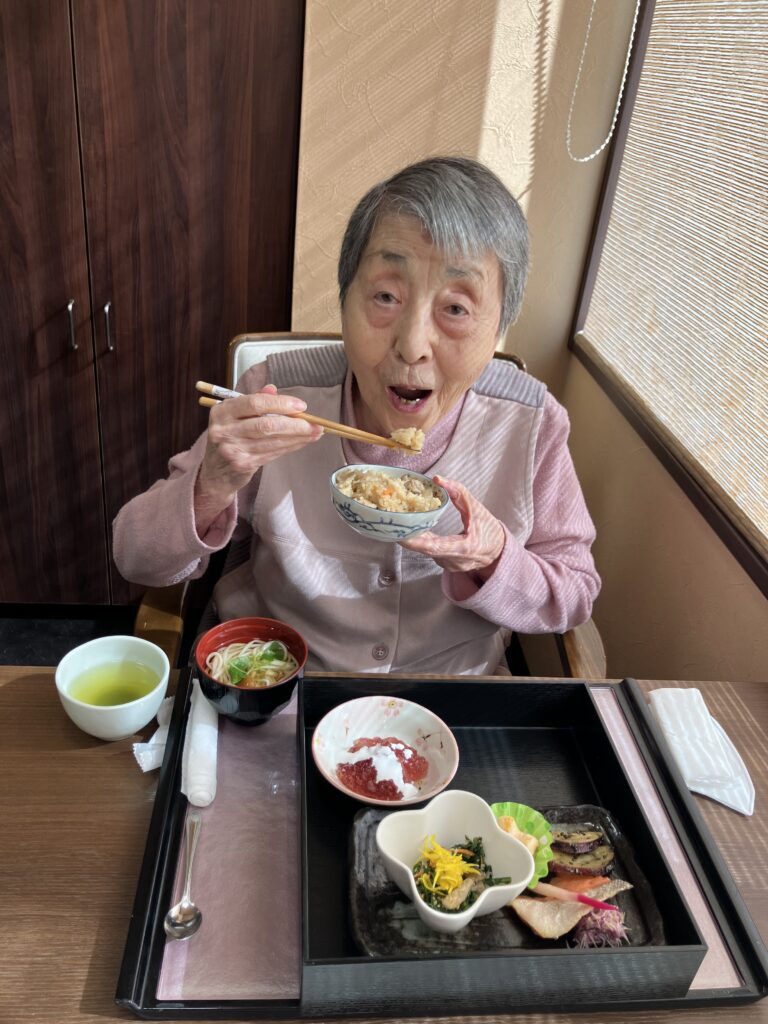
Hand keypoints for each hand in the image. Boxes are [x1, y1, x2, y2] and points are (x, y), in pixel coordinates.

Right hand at [195, 385, 321, 522]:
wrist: (215, 472)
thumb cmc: (230, 438)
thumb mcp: (235, 416)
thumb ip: (254, 401)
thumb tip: (273, 389)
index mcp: (222, 411)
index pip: (254, 403)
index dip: (280, 403)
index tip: (301, 406)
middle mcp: (224, 430)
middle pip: (266, 424)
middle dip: (295, 423)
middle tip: (315, 423)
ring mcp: (233, 449)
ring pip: (272, 440)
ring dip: (298, 437)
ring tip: (315, 433)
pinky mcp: (243, 464)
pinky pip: (272, 453)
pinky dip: (290, 447)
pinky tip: (302, 442)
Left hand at [400, 475, 504, 576]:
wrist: (498, 552)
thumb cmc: (489, 530)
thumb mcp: (477, 509)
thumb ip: (459, 493)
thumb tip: (437, 479)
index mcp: (465, 548)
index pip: (436, 547)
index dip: (416, 542)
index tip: (400, 535)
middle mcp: (454, 561)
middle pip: (426, 549)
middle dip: (408, 537)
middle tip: (392, 523)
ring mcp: (448, 565)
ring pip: (426, 551)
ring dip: (413, 538)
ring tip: (400, 523)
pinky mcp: (444, 564)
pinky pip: (429, 552)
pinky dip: (421, 541)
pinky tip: (413, 530)